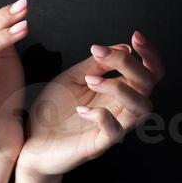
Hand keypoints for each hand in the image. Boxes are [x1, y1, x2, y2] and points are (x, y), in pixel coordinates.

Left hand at [17, 31, 164, 176]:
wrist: (32, 140)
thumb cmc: (54, 109)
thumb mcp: (73, 78)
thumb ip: (96, 64)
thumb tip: (123, 47)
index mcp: (118, 91)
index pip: (149, 73)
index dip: (150, 55)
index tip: (135, 37)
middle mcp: (120, 109)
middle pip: (148, 85)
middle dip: (130, 65)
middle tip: (101, 54)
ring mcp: (112, 127)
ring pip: (141, 109)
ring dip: (118, 88)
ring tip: (91, 81)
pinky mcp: (99, 145)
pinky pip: (115, 132)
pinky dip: (102, 116)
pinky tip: (82, 109)